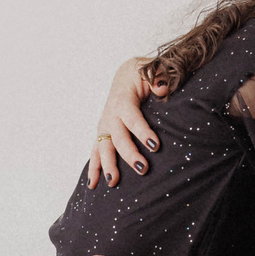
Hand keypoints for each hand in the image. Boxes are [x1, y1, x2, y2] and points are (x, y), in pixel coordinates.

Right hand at [88, 57, 164, 189]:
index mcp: (123, 100)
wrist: (126, 75)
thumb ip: (159, 77)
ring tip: (113, 182)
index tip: (155, 146)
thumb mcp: (151, 69)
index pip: (132, 118)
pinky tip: (92, 185)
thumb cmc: (142, 74)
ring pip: (102, 147)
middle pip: (117, 137)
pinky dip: (93, 168)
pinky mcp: (104, 134)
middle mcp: (111, 115)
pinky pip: (96, 152)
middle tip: (142, 169)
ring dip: (107, 165)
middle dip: (128, 154)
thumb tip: (162, 89)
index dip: (142, 132)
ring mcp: (105, 126)